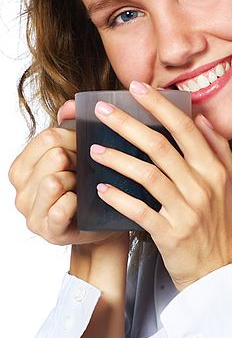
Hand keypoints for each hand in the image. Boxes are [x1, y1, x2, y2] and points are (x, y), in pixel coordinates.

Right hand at [9, 99, 122, 246]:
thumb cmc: (90, 185)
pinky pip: (61, 208)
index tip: (85, 150)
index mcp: (23, 167)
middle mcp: (20, 190)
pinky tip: (81, 204)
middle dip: (78, 160)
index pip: (48, 137)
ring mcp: (32, 213)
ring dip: (77, 182)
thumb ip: (71, 126)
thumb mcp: (80, 153)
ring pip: (54, 181)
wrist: (105, 222)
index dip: (74, 139)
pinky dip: (75, 202)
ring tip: (84, 188)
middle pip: (53, 156)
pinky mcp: (49, 231)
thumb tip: (70, 106)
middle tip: (87, 171)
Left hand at [89, 81, 231, 290]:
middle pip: (160, 146)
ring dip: (117, 159)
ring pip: (147, 174)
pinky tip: (100, 188)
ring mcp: (186, 210)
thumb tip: (201, 119)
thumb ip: (219, 149)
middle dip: (127, 123)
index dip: (160, 106)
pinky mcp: (170, 233)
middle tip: (101, 110)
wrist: (220, 272)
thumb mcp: (231, 185)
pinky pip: (138, 210)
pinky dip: (118, 197)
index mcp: (215, 170)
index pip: (185, 129)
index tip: (137, 88)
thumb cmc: (221, 225)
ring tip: (94, 149)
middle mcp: (202, 186)